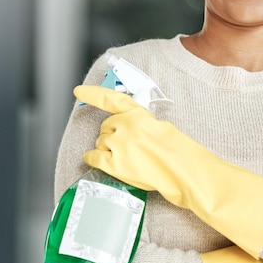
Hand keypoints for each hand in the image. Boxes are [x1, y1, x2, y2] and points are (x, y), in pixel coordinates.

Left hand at [76, 84, 262, 258]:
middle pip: (106, 126)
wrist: (184, 171)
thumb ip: (141, 123)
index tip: (78, 91)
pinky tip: (97, 159)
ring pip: (100, 142)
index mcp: (139, 115)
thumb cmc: (179, 151)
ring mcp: (119, 146)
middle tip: (126, 144)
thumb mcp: (161, 127)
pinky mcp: (115, 165)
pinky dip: (93, 157)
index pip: (111, 99)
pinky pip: (94, 157)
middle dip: (112, 133)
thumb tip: (128, 127)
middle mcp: (126, 127)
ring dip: (107, 147)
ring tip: (124, 156)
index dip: (92, 94)